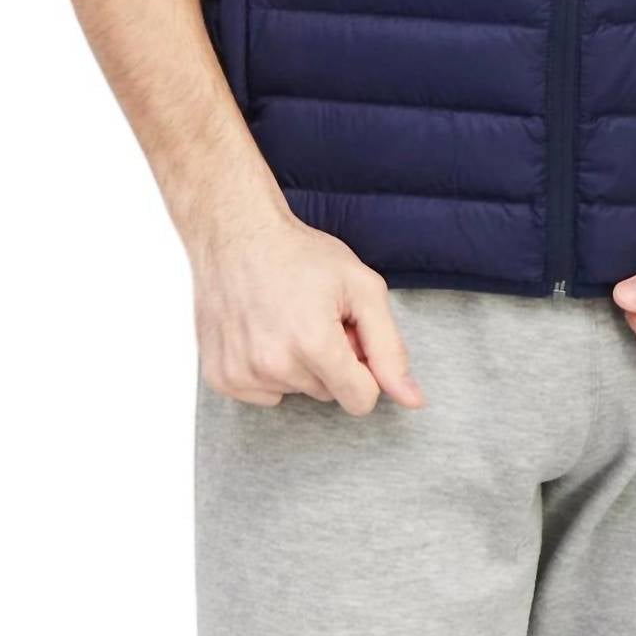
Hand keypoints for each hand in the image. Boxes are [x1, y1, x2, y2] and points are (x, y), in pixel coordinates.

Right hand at [189, 202, 423, 413]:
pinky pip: (265, 394)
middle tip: (316, 318)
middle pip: (329, 394)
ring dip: (300, 365)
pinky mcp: (222, 378)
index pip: (361, 399)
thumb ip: (390, 347)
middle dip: (332, 361)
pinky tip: (263, 332)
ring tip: (288, 320)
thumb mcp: (362, 288)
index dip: (365, 367)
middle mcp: (274, 366)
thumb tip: (413, 400)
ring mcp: (242, 374)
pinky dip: (269, 371)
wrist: (237, 235)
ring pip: (297, 392)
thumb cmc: (300, 255)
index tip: (351, 335)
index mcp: (314, 344)